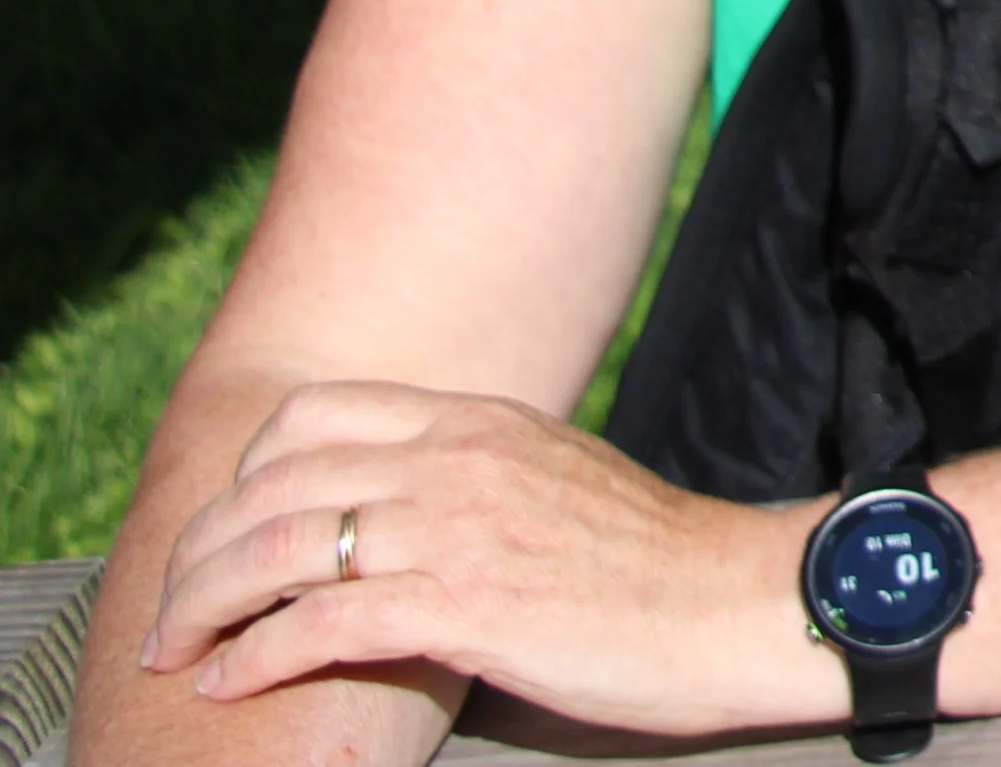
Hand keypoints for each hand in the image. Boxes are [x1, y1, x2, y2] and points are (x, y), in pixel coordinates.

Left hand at [140, 379, 828, 737]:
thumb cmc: (655, 562)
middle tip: (170, 609)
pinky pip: (319, 623)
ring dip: (200, 606)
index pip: (313, 415)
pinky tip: (230, 682)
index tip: (224, 532)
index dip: (243, 474)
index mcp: (478, 424)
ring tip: (175, 650)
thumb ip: (478, 476)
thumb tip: (406, 507)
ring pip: (277, 548)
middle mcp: (456, 462)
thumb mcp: (556, 481)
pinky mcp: (465, 607)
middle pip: (271, 484)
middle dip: (196, 550)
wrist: (734, 602)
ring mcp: (458, 530)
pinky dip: (254, 656)